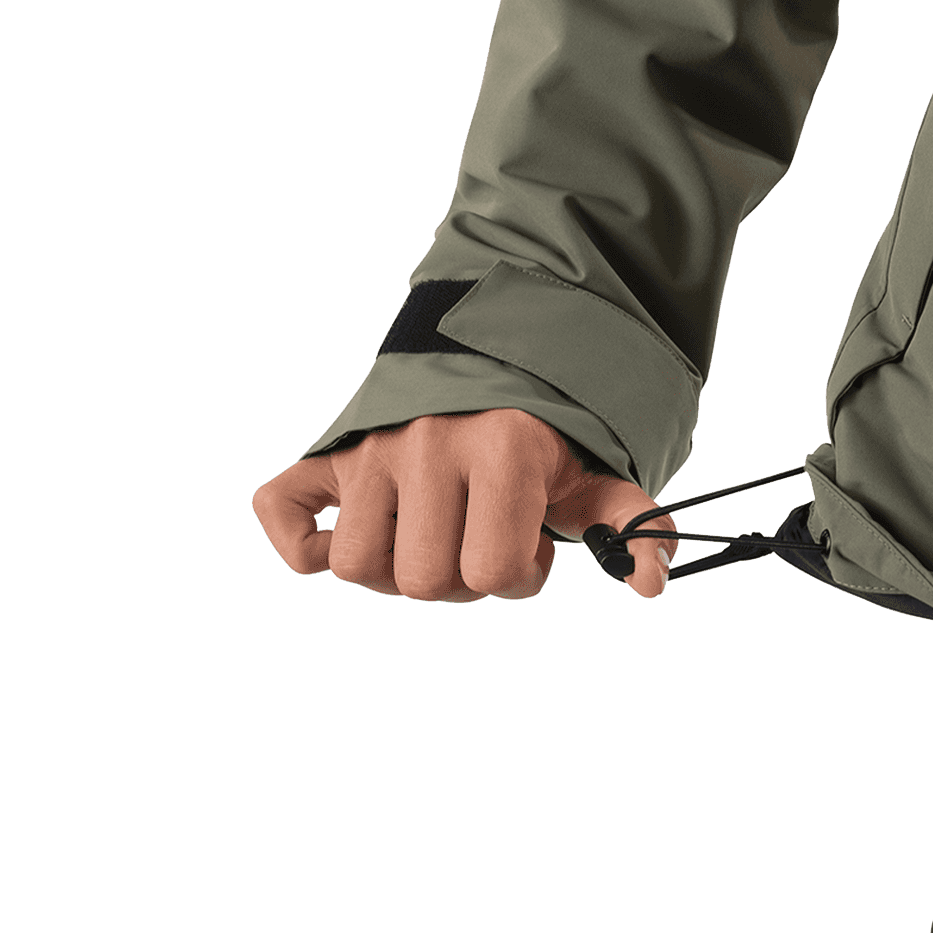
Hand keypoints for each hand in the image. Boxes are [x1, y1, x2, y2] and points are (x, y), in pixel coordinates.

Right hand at [251, 408, 675, 601]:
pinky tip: (350, 534)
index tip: (530, 548)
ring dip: (392, 570)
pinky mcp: (328, 453)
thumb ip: (628, 520)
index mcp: (500, 451)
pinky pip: (280, 511)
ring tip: (428, 538)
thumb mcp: (591, 467)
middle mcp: (428, 445)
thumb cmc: (543, 428)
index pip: (491, 573)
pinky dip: (303, 541)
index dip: (516, 579)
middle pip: (420, 581)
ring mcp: (371, 449)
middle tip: (475, 544)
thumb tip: (651, 586)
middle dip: (456, 581)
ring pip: (354, 565)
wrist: (488, 347)